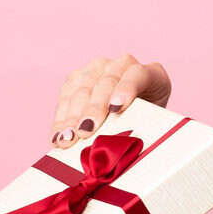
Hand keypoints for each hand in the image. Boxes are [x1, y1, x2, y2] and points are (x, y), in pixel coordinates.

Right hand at [51, 53, 172, 147]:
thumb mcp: (154, 126)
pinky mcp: (78, 78)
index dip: (126, 90)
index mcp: (151, 74)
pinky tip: (58, 137)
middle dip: (93, 109)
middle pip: (106, 82)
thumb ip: (145, 129)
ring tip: (67, 139)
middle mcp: (123, 65)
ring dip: (73, 116)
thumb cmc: (149, 125)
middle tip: (86, 131)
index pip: (137, 75)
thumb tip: (124, 148)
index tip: (117, 108)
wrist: (138, 117)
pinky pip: (66, 96)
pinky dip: (61, 119)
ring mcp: (98, 69)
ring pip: (83, 88)